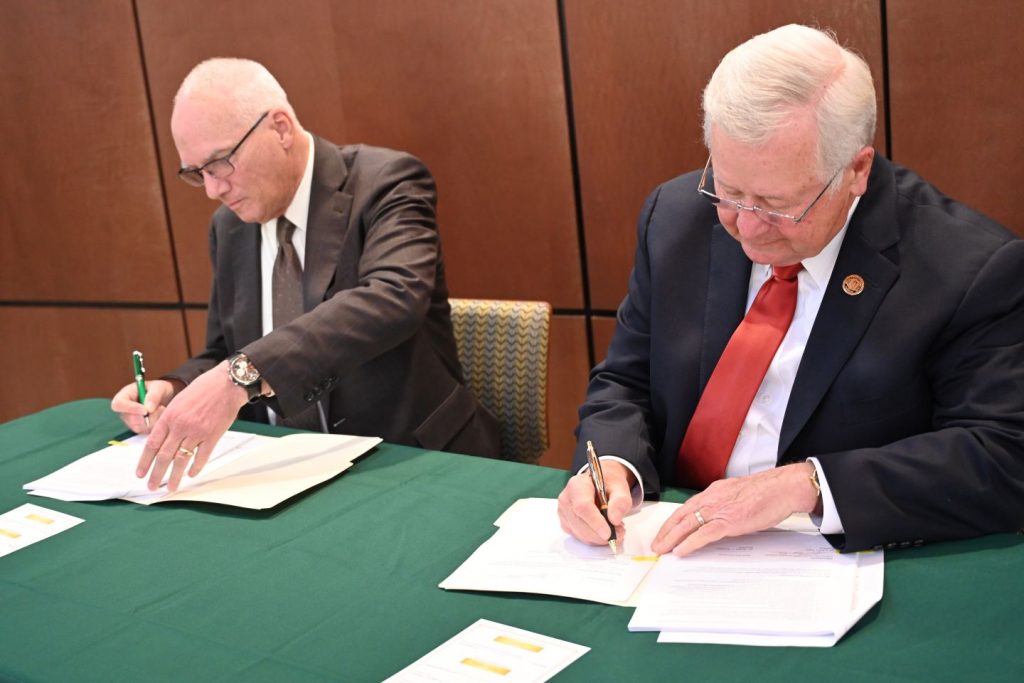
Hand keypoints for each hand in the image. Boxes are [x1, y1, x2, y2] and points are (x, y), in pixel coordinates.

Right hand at [111, 379, 175, 433]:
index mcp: (124, 395)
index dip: (130, 409)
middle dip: (146, 417)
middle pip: (129, 419)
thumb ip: (154, 395)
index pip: (118, 404)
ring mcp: (131, 421)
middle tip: (160, 408)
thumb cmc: (159, 389)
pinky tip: (160, 416)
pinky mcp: (139, 428)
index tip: (145, 411)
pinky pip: (146, 431)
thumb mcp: (159, 387)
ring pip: (138, 427)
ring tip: (161, 409)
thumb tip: (149, 409)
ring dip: (153, 421)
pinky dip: (156, 426)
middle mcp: (124, 410)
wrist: (165, 398)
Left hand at [135, 361, 248, 491]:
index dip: (144, 461)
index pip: (152, 444)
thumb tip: (162, 440)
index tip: (140, 473)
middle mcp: (180, 426)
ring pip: (181, 459)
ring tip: (170, 488)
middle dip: (156, 474)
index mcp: (169, 416)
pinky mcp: (213, 435)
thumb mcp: (179, 401)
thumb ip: (170, 420)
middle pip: (164, 455)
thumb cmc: (203, 389)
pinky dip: (195, 467)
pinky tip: (191, 474)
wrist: (226, 384)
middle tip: (151, 486)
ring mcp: (197, 432)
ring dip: (174, 476)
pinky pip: (202, 456)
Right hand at [557, 460, 634, 546]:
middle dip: (600, 534)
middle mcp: (566, 499)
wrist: (601, 485)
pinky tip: (604, 530)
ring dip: (599, 538)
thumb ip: (620, 501)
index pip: (582, 506)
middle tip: (620, 532)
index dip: (595, 522)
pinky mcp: (566, 524)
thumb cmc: (608, 484)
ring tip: (615, 529)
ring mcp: (564, 513)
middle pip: (579, 523)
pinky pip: (580, 538)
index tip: (608, 533)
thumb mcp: (620, 487)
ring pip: (579, 533)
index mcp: (577, 485)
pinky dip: (594, 539)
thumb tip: (614, 519)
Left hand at [651, 462, 819, 555]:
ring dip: (672, 538)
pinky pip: (704, 534)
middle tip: (656, 544)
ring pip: (688, 524)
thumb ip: (725, 504)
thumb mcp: (738, 495)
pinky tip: (680, 551)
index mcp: (714, 492)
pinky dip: (690, 543)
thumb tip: (718, 519)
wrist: (783, 488)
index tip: (664, 532)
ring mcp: (720, 509)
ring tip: (662, 550)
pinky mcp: (729, 521)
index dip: (673, 521)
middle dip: (666, 531)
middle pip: (681, 516)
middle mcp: (712, 498)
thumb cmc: (766, 492)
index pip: (687, 507)